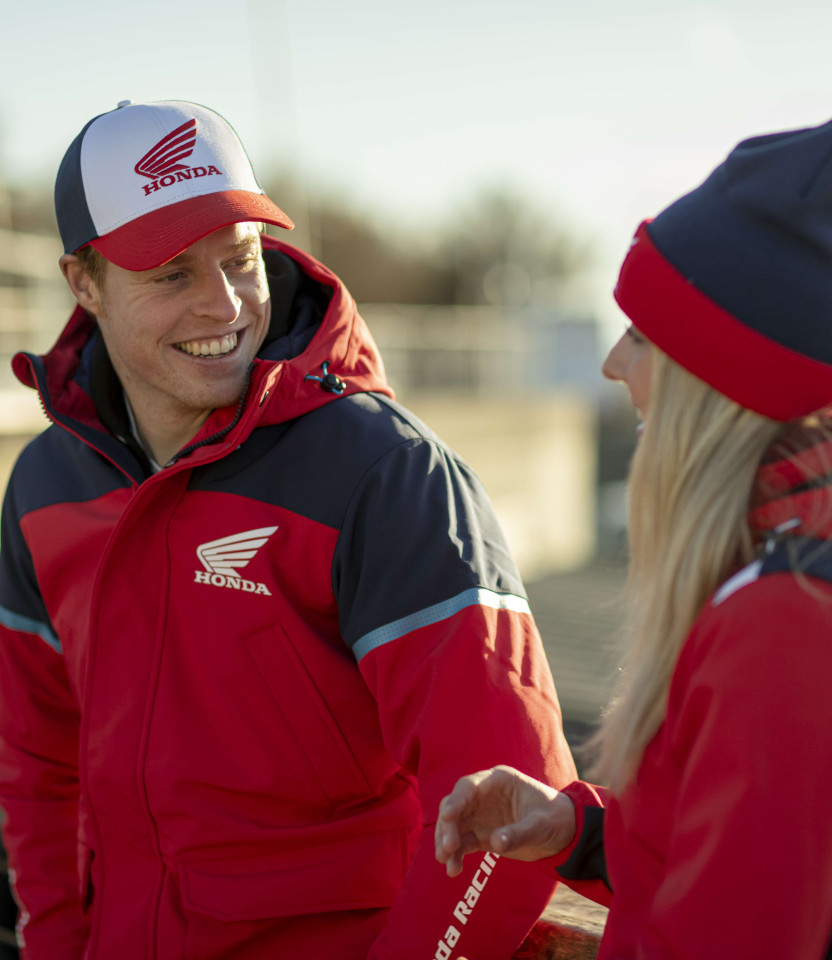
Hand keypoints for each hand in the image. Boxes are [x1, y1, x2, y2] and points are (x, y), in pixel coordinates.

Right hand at [434, 765, 575, 877]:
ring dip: (447, 842)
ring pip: (454, 825)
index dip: (456, 800)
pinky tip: (453, 869)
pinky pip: (462, 842)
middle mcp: (484, 795)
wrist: (564, 833)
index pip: (469, 786)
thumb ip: (518, 833)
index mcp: (499, 781)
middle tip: (448, 847)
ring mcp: (481, 815)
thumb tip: (495, 843)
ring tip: (448, 864)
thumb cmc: (555, 818)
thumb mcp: (540, 825)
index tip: (447, 816)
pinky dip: (455, 855)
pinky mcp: (482, 834)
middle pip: (456, 805)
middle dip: (448, 826)